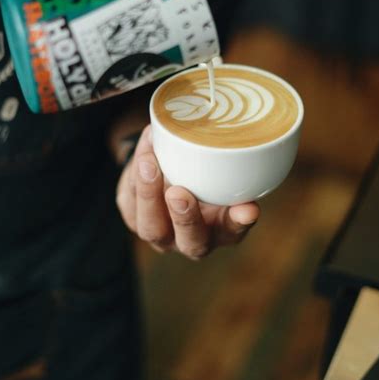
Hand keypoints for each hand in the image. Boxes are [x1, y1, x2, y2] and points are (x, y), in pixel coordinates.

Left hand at [116, 126, 259, 259]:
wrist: (165, 169)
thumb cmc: (201, 171)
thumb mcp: (218, 170)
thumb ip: (226, 163)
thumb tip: (239, 137)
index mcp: (221, 229)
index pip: (234, 231)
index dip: (239, 222)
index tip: (248, 210)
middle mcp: (192, 238)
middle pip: (191, 242)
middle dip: (185, 219)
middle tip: (180, 194)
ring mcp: (160, 233)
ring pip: (152, 227)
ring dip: (149, 195)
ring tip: (149, 165)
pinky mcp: (133, 216)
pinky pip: (131, 200)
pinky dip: (135, 174)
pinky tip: (144, 153)